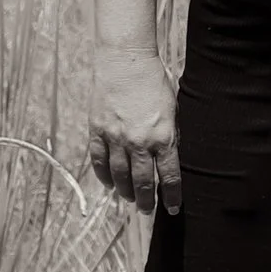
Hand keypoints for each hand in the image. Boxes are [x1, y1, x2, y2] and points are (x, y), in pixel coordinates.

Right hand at [87, 46, 179, 216]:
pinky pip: (100, 161)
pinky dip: (104, 176)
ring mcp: (116, 138)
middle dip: (146, 201)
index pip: (170, 176)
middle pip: (143, 182)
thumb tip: (167, 160)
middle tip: (147, 210)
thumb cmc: (154, 82)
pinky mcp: (97, 131)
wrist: (126, 61)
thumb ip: (170, 136)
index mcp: (163, 137)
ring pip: (120, 176)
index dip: (172, 196)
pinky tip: (110, 184)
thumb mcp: (173, 110)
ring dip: (126, 191)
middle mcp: (139, 142)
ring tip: (130, 199)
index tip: (172, 208)